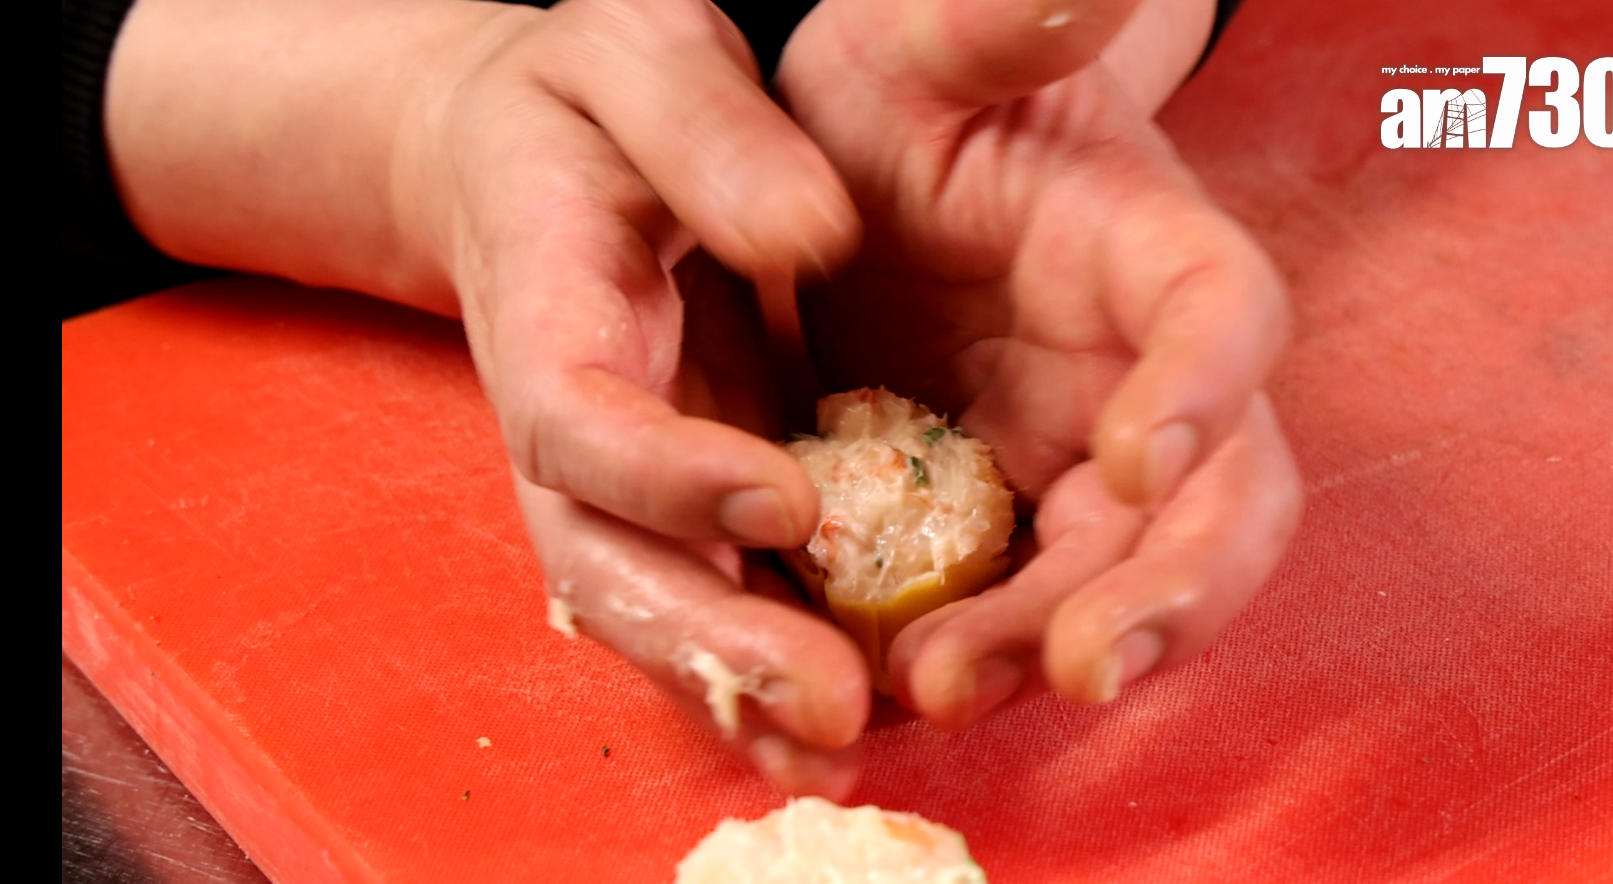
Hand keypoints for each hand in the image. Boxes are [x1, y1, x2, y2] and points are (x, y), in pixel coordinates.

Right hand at [403, 0, 880, 795]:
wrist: (536, 159)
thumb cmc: (592, 97)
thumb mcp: (643, 57)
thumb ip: (711, 136)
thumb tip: (814, 236)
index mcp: (547, 309)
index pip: (578, 420)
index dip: (667, 475)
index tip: (787, 499)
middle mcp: (571, 421)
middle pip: (608, 561)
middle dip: (712, 640)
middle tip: (828, 702)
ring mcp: (619, 476)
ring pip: (655, 603)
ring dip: (742, 681)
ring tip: (848, 733)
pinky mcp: (675, 496)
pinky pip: (710, 588)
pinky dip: (767, 654)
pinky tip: (858, 702)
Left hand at [773, 0, 1303, 727]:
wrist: (863, 173)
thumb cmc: (907, 95)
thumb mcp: (921, 49)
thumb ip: (997, 23)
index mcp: (1151, 247)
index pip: (1225, 314)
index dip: (1206, 388)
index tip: (1139, 455)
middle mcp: (1145, 373)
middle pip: (1216, 500)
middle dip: (1165, 590)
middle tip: (1077, 665)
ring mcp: (1081, 457)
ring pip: (1118, 578)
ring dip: (1051, 646)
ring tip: (942, 689)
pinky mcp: (1009, 514)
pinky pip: (1017, 603)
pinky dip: (975, 651)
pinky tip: (892, 683)